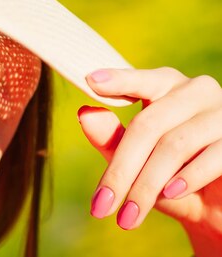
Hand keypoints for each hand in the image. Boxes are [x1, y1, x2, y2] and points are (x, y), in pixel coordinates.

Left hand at [77, 67, 221, 252]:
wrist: (216, 210)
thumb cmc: (169, 178)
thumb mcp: (136, 160)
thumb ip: (111, 137)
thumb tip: (86, 114)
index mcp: (165, 86)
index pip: (140, 79)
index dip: (118, 80)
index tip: (91, 80)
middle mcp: (195, 91)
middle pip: (148, 125)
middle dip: (121, 170)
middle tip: (102, 206)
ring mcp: (221, 112)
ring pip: (174, 145)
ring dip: (148, 184)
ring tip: (130, 215)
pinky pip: (212, 157)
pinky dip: (187, 178)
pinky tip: (171, 194)